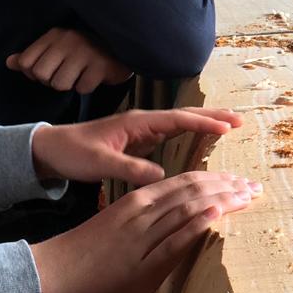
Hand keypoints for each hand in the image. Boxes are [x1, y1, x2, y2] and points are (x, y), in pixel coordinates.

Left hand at [8, 27, 131, 92]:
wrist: (121, 48)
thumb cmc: (84, 51)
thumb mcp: (56, 49)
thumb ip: (32, 56)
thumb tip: (9, 62)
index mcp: (54, 35)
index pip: (27, 63)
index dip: (34, 73)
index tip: (50, 70)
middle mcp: (67, 40)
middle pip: (41, 75)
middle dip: (51, 81)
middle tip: (66, 74)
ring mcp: (85, 52)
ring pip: (60, 84)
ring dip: (70, 84)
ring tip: (80, 74)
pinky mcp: (100, 66)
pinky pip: (82, 88)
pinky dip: (86, 87)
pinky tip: (93, 76)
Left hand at [29, 107, 243, 184]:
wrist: (52, 150)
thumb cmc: (73, 153)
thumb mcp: (100, 162)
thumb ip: (130, 168)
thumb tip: (161, 176)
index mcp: (137, 123)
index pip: (178, 119)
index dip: (204, 122)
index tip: (227, 126)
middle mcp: (143, 123)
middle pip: (185, 116)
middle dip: (213, 116)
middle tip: (240, 119)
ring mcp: (142, 131)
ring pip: (180, 124)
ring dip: (205, 124)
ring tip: (230, 126)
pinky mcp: (139, 142)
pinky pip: (172, 136)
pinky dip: (191, 135)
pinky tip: (201, 141)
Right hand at [30, 171, 261, 292]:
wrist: (51, 276)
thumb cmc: (82, 257)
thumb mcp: (117, 229)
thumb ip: (147, 226)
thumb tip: (176, 228)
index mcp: (137, 202)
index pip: (184, 183)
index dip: (215, 180)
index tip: (239, 181)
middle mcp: (142, 212)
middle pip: (193, 191)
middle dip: (227, 187)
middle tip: (255, 186)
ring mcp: (142, 237)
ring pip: (188, 209)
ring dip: (223, 201)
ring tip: (248, 195)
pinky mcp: (141, 264)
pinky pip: (175, 240)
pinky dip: (198, 225)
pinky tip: (218, 215)